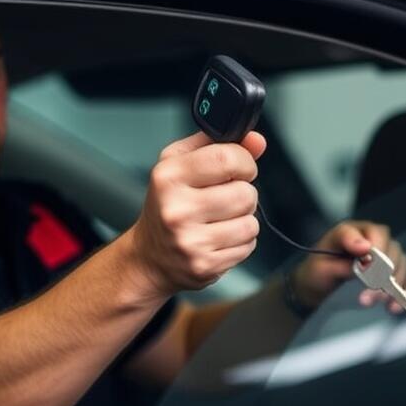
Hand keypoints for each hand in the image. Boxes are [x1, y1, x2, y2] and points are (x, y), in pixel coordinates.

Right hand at [126, 131, 266, 296]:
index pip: (226, 159)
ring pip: (250, 223)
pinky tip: (219, 238)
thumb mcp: (180, 164)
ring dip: (243, 219)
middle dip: (243, 194)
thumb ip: (218, 144)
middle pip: (245, 193)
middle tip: (223, 199)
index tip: (239, 169)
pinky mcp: (205, 265)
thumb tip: (256, 140)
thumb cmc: (167, 205)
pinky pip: (247, 246)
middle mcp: (177, 210)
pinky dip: (240, 241)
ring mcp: (190, 241)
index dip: (244, 162)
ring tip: (221, 220)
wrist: (149, 257)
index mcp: (169, 177)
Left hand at [290, 221, 405, 314]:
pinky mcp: (393, 274)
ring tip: (381, 304)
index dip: (376, 246)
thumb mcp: (319, 266)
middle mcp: (374, 240)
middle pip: (392, 250)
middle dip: (385, 274)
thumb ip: (341, 259)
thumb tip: (365, 248)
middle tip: (370, 295)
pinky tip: (394, 307)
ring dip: (396, 286)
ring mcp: (386, 256)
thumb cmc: (316, 273)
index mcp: (354, 232)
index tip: (368, 263)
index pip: (374, 232)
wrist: (317, 289)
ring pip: (403, 264)